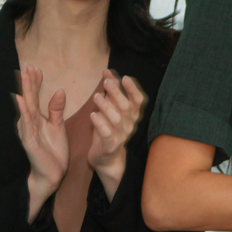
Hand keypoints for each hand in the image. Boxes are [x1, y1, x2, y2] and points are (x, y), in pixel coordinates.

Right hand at [13, 65, 68, 220]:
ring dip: (25, 93)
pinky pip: (27, 126)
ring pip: (26, 109)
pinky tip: (22, 102)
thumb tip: (60, 90)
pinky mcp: (30, 142)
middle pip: (29, 99)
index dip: (36, 83)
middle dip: (28, 83)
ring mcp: (28, 132)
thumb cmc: (53, 150)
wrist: (53, 174)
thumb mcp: (58, 126)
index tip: (37, 67)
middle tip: (27, 66)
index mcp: (38, 119)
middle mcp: (30, 123)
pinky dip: (24, 113)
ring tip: (23, 78)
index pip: (36, 97)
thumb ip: (57, 109)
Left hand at [88, 71, 146, 196]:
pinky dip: (100, 124)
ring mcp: (121, 135)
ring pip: (117, 119)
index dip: (133, 89)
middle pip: (127, 107)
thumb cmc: (108, 129)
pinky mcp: (110, 145)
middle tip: (107, 83)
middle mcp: (129, 124)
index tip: (125, 77)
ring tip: (96, 97)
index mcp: (132, 115)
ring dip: (107, 107)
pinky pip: (107, 134)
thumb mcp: (110, 110)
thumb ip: (110, 93)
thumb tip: (108, 73)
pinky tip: (93, 115)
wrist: (106, 158)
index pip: (138, 100)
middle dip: (118, 94)